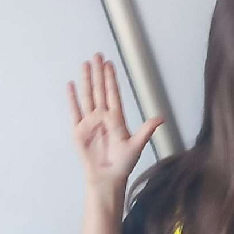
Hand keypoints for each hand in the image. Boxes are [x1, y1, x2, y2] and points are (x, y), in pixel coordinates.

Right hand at [67, 53, 163, 187]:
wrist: (108, 178)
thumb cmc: (123, 164)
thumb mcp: (137, 145)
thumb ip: (146, 130)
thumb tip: (161, 118)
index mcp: (117, 119)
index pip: (113, 94)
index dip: (112, 79)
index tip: (110, 64)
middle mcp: (103, 117)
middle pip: (100, 90)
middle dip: (99, 73)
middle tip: (97, 55)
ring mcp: (90, 122)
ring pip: (87, 96)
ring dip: (87, 81)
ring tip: (85, 65)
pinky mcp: (79, 131)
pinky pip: (75, 111)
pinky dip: (72, 98)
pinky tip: (71, 85)